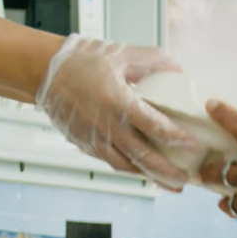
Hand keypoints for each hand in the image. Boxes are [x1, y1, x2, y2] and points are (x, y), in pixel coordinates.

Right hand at [35, 38, 200, 188]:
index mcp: (118, 102)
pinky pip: (111, 162)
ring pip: (127, 166)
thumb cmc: (79, 60)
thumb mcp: (121, 53)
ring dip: (150, 177)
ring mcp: (94, 138)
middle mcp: (107, 126)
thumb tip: (177, 69)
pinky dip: (130, 170)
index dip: (176, 138)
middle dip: (167, 171)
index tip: (192, 144)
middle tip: (186, 178)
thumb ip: (152, 60)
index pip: (154, 126)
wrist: (43, 71)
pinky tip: (142, 173)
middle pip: (143, 156)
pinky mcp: (85, 144)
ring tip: (170, 184)